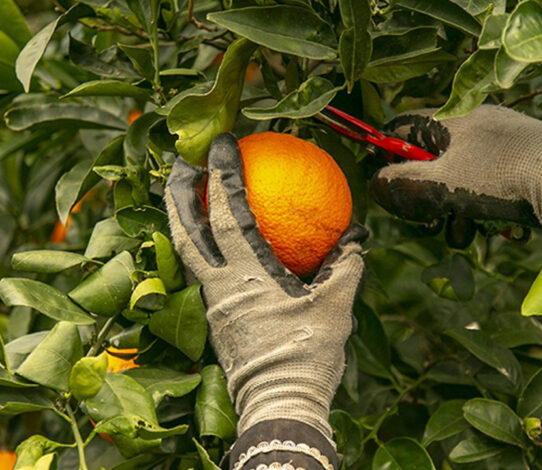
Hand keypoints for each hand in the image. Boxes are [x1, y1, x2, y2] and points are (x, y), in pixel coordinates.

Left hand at [163, 134, 365, 440]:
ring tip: (188, 191)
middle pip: (183, 228)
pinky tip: (217, 239)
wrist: (280, 404)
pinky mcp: (214, 318)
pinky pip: (201, 270)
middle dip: (178, 189)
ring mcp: (211, 303)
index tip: (224, 142)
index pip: (226, 212)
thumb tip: (355, 235)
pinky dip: (202, 244)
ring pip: (185, 250)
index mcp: (244, 275)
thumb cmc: (307, 355)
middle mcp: (217, 285)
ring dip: (182, 216)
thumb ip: (345, 265)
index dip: (222, 173)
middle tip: (182, 158)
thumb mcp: (335, 305)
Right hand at [370, 105, 541, 242]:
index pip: (404, 125)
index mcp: (456, 118)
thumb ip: (402, 185)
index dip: (388, 153)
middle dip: (428, 195)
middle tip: (431, 220)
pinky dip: (488, 208)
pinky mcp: (529, 162)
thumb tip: (375, 185)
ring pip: (464, 178)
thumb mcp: (443, 186)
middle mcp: (481, 123)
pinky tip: (498, 227)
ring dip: (457, 210)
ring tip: (466, 232)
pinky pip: (493, 185)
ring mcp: (508, 142)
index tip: (388, 184)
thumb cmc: (504, 178)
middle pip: (434, 158)